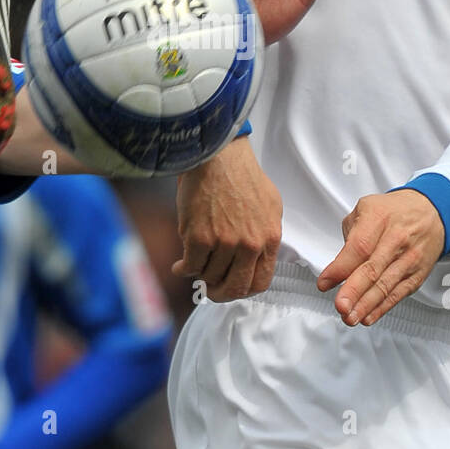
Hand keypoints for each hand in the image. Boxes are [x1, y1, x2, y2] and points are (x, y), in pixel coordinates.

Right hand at [173, 138, 281, 301]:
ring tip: (193, 268)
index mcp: (269, 238)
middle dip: (220, 293)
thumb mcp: (270, 206)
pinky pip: (191, 266)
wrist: (218, 156)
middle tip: (210, 289)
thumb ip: (265, 235)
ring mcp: (224, 243)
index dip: (244, 289)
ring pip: (209, 276)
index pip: (260, 282)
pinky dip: (183, 269)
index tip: (233, 287)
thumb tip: (256, 257)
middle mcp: (249, 245)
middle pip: (236, 288)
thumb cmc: (242, 175)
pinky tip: (179, 266)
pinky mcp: (200, 238)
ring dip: (200, 275)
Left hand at [316, 190, 444, 325]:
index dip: (341, 267)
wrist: (433, 212)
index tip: (325, 282)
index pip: (359, 247)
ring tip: (349, 316)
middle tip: (340, 305)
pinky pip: (398, 294)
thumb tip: (338, 264)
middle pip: (373, 269)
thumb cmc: (395, 211)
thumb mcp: (367, 207)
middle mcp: (396, 239)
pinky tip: (368, 316)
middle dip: (354, 290)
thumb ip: (350, 234)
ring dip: (366, 305)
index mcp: (379, 218)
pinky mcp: (417, 274)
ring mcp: (409, 259)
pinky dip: (382, 307)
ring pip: (385, 285)